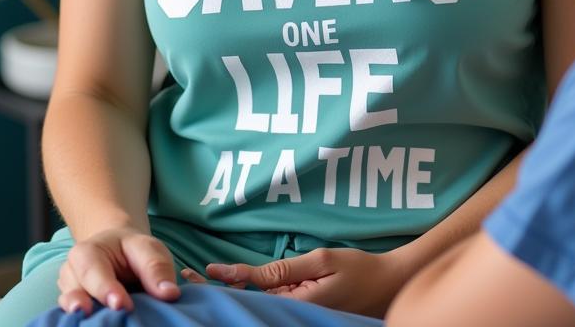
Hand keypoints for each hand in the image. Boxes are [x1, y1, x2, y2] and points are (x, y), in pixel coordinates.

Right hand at [57, 227, 179, 314]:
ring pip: (72, 311)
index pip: (92, 271)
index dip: (106, 289)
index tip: (122, 305)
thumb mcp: (147, 249)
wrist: (117, 252)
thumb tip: (170, 293)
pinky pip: (74, 321)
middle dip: (89, 306)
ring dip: (84, 320)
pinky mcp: (73, 311)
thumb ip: (156, 268)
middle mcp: (71, 274)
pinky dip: (84, 324)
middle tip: (110, 314)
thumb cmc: (132, 250)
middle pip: (77, 293)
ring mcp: (69, 295)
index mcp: (86, 252)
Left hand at [194, 247, 410, 316]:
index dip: (228, 278)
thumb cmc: (358, 269)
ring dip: (229, 293)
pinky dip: (249, 294)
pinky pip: (271, 303)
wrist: (386, 285)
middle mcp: (291, 313)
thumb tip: (249, 276)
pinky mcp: (301, 310)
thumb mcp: (322, 261)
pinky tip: (232, 288)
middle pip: (248, 302)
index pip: (253, 290)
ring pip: (256, 304)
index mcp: (295, 303)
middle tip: (187, 278)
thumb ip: (285, 270)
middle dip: (218, 290)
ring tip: (199, 282)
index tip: (205, 270)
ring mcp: (296, 313)